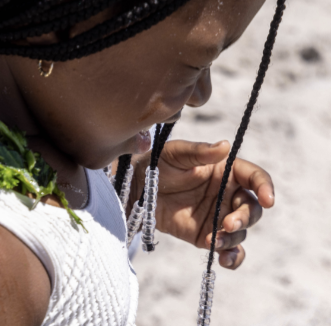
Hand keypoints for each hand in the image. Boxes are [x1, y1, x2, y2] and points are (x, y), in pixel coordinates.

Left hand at [148, 139, 274, 269]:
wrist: (139, 187)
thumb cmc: (159, 163)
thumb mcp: (176, 152)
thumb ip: (200, 151)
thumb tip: (225, 145)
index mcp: (226, 171)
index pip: (255, 177)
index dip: (265, 187)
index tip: (267, 200)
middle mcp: (228, 194)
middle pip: (252, 209)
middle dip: (245, 218)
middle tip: (228, 223)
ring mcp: (220, 216)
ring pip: (241, 231)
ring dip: (232, 238)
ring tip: (212, 240)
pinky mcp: (209, 235)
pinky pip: (229, 250)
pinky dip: (232, 257)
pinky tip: (223, 260)